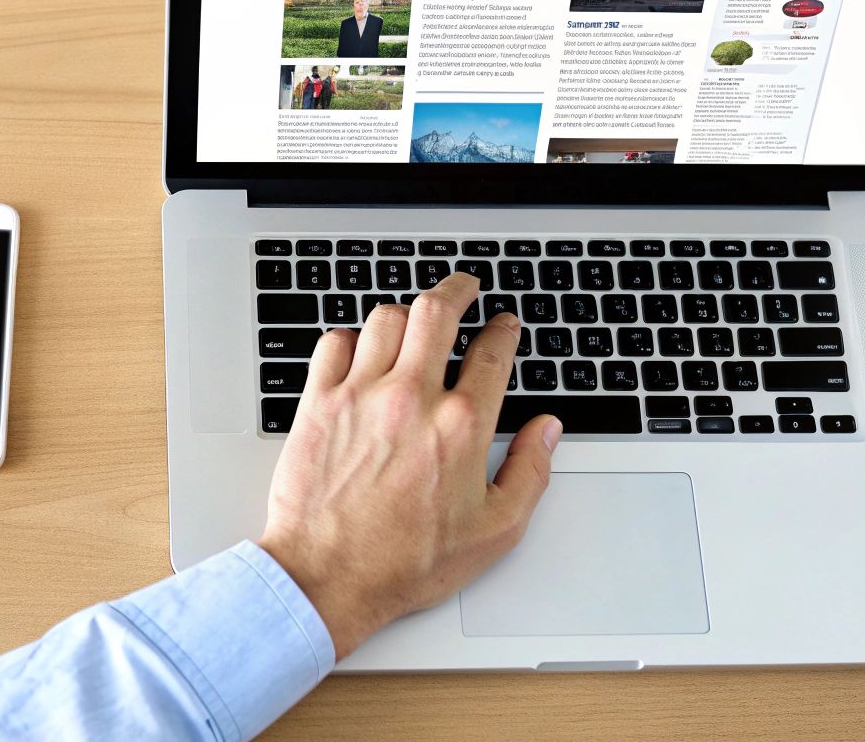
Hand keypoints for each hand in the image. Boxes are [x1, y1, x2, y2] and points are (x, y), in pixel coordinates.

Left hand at [257, 272, 560, 658]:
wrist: (328, 577)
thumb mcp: (494, 531)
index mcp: (461, 427)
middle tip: (464, 286)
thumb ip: (530, 473)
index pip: (491, 353)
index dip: (502, 329)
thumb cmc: (405, 563)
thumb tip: (547, 432)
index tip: (503, 324)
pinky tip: (358, 350)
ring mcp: (360, 396)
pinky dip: (348, 338)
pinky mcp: (318, 403)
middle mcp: (412, 399)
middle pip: (437, 312)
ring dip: (404, 314)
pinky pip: (332, 343)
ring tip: (412, 321)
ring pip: (385, 319)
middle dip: (457, 289)